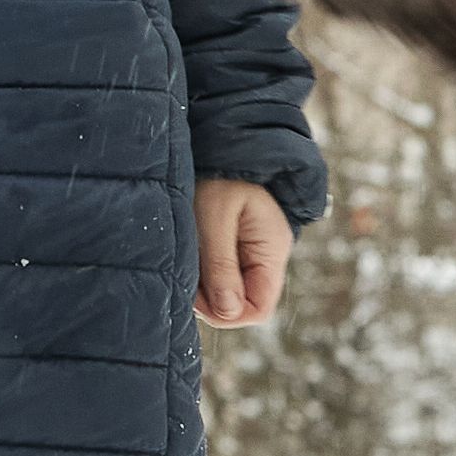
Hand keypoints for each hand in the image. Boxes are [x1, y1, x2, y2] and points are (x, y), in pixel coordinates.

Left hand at [197, 177, 292, 326]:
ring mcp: (251, 252)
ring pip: (227, 292)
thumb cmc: (217, 175)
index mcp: (271, 249)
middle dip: (210, 298)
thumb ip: (221, 267)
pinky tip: (190, 253)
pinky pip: (219, 275)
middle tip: (184, 273)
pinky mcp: (234, 247)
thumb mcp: (214, 219)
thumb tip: (228, 313)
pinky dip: (201, 273)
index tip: (197, 295)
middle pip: (241, 304)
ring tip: (186, 256)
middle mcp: (265, 256)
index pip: (259, 308)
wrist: (218, 141)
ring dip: (202, 285)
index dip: (227, 313)